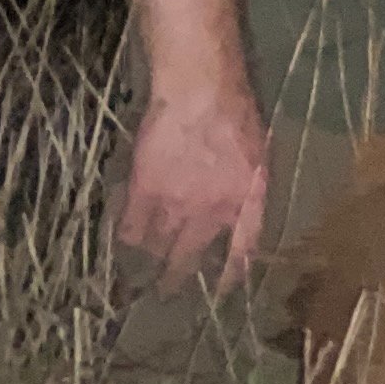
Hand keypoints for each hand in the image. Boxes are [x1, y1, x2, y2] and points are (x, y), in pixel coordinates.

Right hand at [118, 88, 270, 282]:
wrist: (201, 91)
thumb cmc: (238, 114)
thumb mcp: (260, 155)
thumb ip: (250, 190)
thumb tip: (241, 216)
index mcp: (245, 203)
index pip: (240, 252)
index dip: (229, 276)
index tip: (219, 291)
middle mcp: (210, 213)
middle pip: (188, 257)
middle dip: (175, 278)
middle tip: (165, 290)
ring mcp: (175, 205)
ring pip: (157, 247)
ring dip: (148, 260)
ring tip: (139, 271)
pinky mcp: (145, 191)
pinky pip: (131, 227)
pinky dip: (126, 236)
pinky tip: (124, 239)